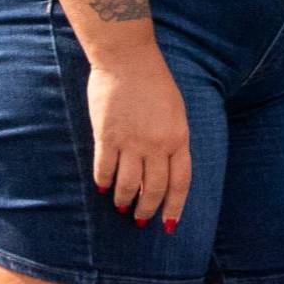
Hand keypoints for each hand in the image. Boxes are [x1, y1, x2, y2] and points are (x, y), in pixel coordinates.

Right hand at [88, 52, 193, 229]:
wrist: (127, 59)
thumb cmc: (155, 82)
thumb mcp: (176, 111)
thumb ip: (173, 139)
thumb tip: (164, 167)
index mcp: (179, 137)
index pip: (180, 182)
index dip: (174, 207)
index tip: (168, 224)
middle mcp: (157, 144)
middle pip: (153, 189)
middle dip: (147, 210)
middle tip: (140, 220)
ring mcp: (131, 142)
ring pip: (128, 185)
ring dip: (124, 200)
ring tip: (121, 207)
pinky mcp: (106, 136)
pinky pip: (104, 169)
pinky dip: (103, 182)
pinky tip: (102, 188)